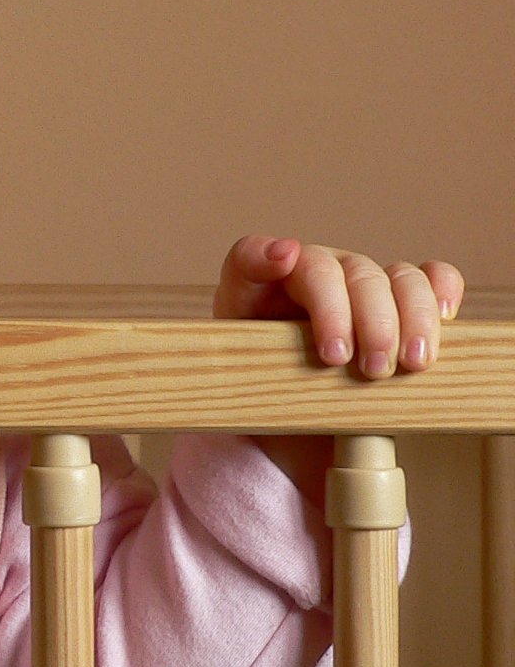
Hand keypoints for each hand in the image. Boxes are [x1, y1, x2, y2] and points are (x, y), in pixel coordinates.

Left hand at [214, 236, 464, 503]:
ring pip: (395, 277)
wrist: (293, 410)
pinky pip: (430, 277)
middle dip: (362, 318)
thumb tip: (250, 321)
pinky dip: (441, 292)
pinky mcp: (398, 299)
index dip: (265, 257)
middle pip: (344, 272)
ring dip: (408, 319)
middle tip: (364, 369)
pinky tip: (443, 320)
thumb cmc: (259, 385)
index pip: (251, 257)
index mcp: (257, 286)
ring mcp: (358, 281)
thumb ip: (222, 352)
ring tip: (407, 365)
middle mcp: (311, 272)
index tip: (283, 260)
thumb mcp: (231, 377)